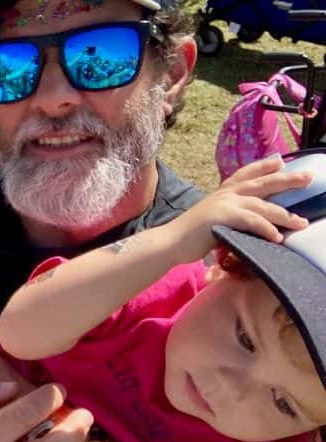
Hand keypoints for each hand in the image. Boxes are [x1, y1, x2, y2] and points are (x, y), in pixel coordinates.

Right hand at [164, 155, 310, 263]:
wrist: (170, 242)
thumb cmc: (189, 235)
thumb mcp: (212, 218)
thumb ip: (230, 214)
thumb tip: (247, 220)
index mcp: (222, 192)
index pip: (247, 173)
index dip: (264, 166)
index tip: (281, 161)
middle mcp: (226, 193)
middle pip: (262, 183)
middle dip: (287, 179)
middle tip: (308, 177)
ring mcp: (224, 204)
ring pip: (262, 205)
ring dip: (284, 215)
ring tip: (301, 223)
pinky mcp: (223, 217)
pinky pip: (252, 221)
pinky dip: (267, 229)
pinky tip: (277, 237)